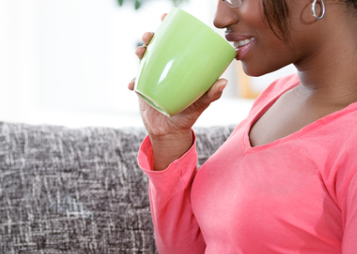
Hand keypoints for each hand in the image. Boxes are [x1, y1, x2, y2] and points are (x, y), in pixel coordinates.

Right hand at [128, 12, 227, 139]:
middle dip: (151, 36)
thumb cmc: (188, 115)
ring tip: (140, 52)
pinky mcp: (143, 87)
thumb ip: (211, 95)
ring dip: (140, 51)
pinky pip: (136, 80)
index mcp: (181, 66)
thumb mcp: (201, 105)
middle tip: (149, 35)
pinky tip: (133, 84)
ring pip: (144, 58)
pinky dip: (134, 81)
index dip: (170, 28)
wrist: (169, 132)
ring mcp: (154, 76)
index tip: (167, 18)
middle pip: (157, 46)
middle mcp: (166, 68)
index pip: (176, 43)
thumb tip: (223, 82)